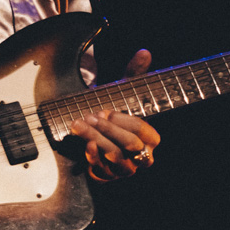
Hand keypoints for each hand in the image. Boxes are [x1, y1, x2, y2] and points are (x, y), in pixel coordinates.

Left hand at [70, 49, 159, 181]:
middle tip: (90, 116)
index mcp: (150, 138)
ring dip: (96, 140)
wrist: (94, 137)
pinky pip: (102, 172)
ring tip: (79, 125)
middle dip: (109, 130)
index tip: (107, 111)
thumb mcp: (122, 93)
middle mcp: (141, 157)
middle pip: (130, 146)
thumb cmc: (112, 115)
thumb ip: (133, 74)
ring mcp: (125, 169)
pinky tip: (84, 144)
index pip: (143, 131)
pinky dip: (92, 157)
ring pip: (114, 158)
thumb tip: (144, 52)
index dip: (124, 121)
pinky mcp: (108, 177)